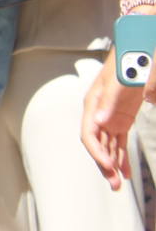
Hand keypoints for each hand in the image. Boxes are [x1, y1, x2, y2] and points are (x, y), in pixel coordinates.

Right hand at [80, 57, 142, 190]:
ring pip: (108, 145)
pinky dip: (122, 156)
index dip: (97, 152)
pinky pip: (119, 141)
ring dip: (113, 164)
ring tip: (120, 184)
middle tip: (114, 184)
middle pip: (97, 143)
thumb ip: (112, 99)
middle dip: (105, 165)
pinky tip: (126, 171)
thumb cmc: (131, 58)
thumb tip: (99, 122)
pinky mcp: (123, 117)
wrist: (140, 46)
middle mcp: (99, 111)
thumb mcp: (124, 78)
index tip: (109, 166)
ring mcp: (111, 114)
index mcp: (94, 102)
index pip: (89, 133)